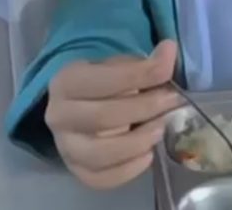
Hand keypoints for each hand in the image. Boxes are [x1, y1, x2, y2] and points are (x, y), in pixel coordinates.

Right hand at [46, 41, 179, 189]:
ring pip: (101, 153)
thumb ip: (142, 62)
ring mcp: (65, 147)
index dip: (139, 74)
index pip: (104, 80)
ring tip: (161, 127)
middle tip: (173, 100)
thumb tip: (168, 52)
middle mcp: (59, 116)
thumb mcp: (119, 64)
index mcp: (67, 81)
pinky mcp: (76, 171)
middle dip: (144, 108)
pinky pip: (102, 179)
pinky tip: (148, 154)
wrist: (81, 106)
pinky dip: (129, 169)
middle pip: (103, 117)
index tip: (167, 68)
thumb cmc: (104, 82)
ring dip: (138, 141)